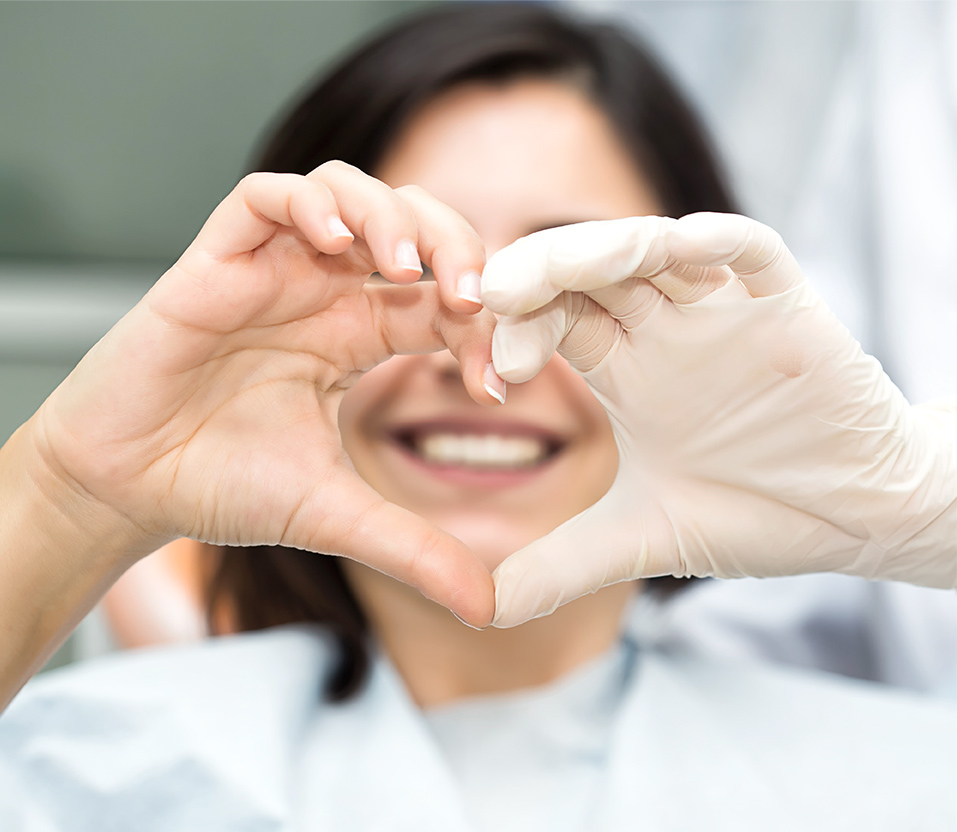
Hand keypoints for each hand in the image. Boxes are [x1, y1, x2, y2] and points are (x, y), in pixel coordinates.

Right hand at [29, 163, 499, 625]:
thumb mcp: (336, 514)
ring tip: (406, 268)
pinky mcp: (216, 262)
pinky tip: (336, 242)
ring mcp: (272, 272)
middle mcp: (323, 294)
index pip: (443, 300)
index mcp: (359, 336)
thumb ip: (414, 549)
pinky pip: (265, 197)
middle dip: (455, 246)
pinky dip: (309, 204)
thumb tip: (489, 608)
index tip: (497, 378)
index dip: (484, 324)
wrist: (127, 489)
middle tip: (474, 294)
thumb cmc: (222, 487)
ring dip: (390, 216)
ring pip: (348, 193)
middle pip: (411, 226)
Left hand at [483, 213, 956, 626]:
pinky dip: (719, 242)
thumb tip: (480, 610)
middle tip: (496, 294)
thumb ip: (560, 566)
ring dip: (606, 248)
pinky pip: (753, 253)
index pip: (556, 320)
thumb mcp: (642, 540)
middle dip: (542, 273)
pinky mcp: (788, 307)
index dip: (518, 334)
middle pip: (589, 272)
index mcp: (625, 369)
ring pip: (655, 249)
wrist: (858, 518)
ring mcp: (723, 311)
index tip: (495, 378)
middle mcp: (665, 329)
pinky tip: (682, 245)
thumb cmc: (755, 514)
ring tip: (561, 268)